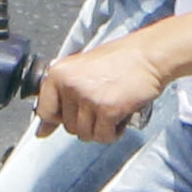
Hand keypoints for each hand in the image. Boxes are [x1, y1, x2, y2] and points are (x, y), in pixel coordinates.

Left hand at [38, 34, 162, 144]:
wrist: (149, 55)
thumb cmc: (120, 60)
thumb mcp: (82, 71)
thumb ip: (62, 98)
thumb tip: (42, 131)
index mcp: (59, 73)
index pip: (45, 112)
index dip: (59, 119)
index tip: (69, 117)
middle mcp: (70, 85)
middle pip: (68, 126)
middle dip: (87, 122)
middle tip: (102, 104)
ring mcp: (88, 98)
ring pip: (85, 134)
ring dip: (101, 129)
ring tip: (112, 109)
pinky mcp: (107, 110)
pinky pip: (104, 136)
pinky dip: (114, 132)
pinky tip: (121, 116)